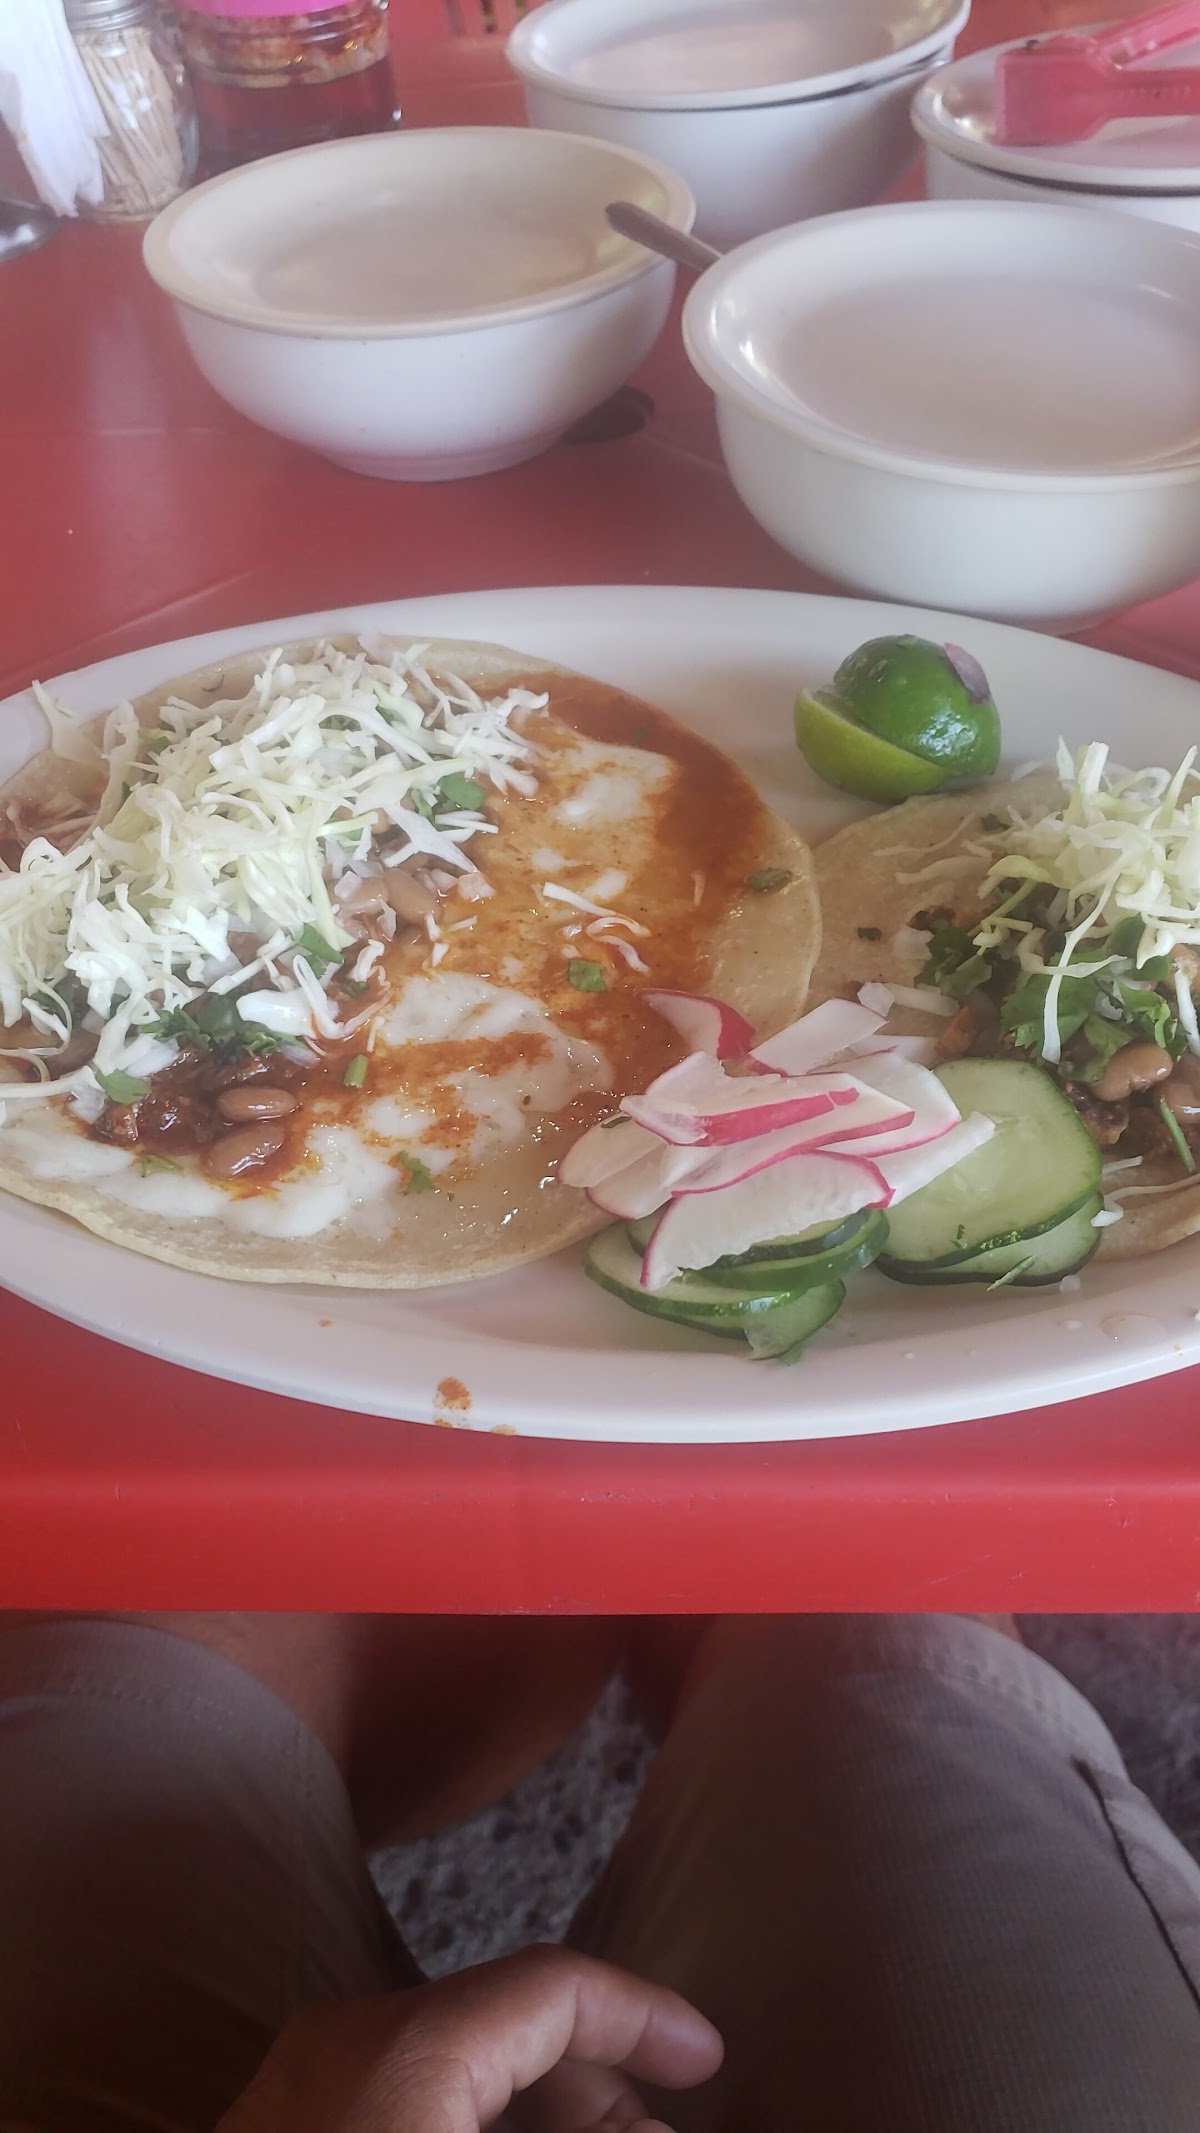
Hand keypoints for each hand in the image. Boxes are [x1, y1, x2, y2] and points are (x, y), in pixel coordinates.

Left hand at [217, 1945, 722, 2132]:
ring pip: (454, 2073)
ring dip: (532, 2119)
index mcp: (409, 2047)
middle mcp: (349, 2040)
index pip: (553, 1987)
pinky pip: (400, 2108)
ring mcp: (303, 2086)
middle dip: (595, 2095)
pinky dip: (471, 2129)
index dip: (644, 2016)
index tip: (709, 2063)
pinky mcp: (281, 2128)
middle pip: (507, 2028)